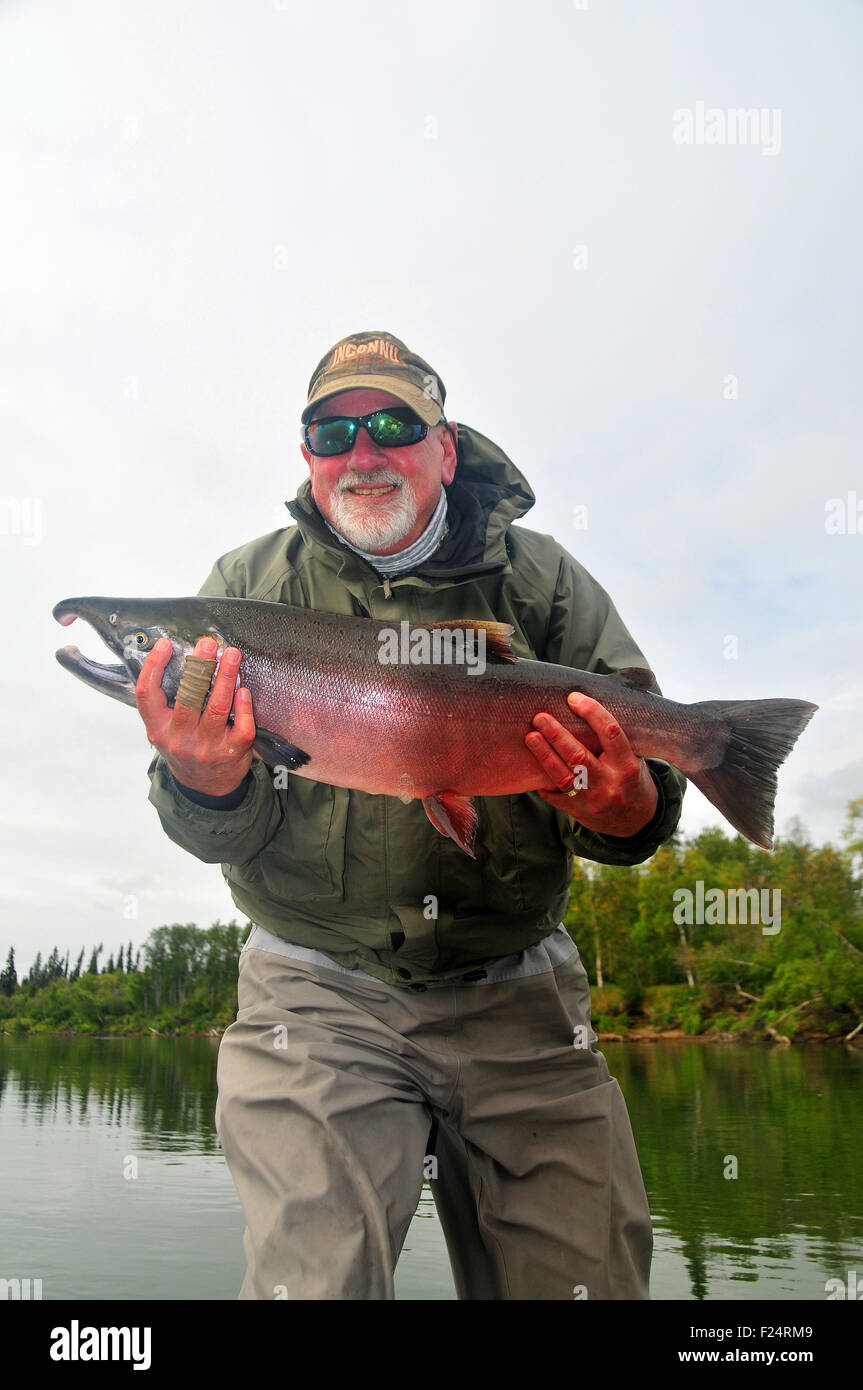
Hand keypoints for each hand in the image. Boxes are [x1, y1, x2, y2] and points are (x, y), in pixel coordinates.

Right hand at [136, 635, 256, 796]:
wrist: (204, 786)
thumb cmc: (186, 748)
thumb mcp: (166, 729)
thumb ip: (168, 701)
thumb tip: (183, 658)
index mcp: (158, 728)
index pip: (147, 694)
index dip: (154, 666)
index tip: (166, 645)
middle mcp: (179, 739)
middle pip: (188, 696)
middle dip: (200, 665)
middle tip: (208, 643)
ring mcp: (206, 747)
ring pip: (217, 706)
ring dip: (225, 677)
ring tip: (231, 655)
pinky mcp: (231, 752)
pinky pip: (241, 725)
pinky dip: (243, 705)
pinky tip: (243, 690)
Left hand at [525, 691, 658, 836]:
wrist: (635, 820)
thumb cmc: (631, 778)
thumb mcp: (633, 758)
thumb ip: (613, 740)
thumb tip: (582, 706)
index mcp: (627, 766)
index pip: (611, 734)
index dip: (592, 713)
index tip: (574, 698)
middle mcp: (610, 784)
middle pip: (579, 757)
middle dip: (557, 735)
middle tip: (540, 718)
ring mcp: (593, 801)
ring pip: (563, 777)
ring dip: (544, 755)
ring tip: (530, 737)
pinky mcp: (578, 813)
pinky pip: (554, 795)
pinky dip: (542, 780)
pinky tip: (529, 766)